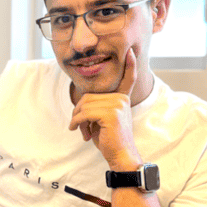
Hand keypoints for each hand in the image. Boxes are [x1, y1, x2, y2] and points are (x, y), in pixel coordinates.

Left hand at [68, 48, 141, 169]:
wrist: (120, 155)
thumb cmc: (110, 138)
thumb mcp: (103, 119)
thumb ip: (97, 107)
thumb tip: (79, 105)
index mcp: (122, 98)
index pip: (128, 79)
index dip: (129, 65)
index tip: (130, 51)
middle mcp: (121, 99)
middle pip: (88, 96)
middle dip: (79, 112)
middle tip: (80, 127)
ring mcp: (117, 105)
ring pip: (84, 106)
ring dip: (77, 120)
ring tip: (82, 131)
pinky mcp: (110, 114)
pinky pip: (84, 114)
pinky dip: (76, 123)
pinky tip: (79, 131)